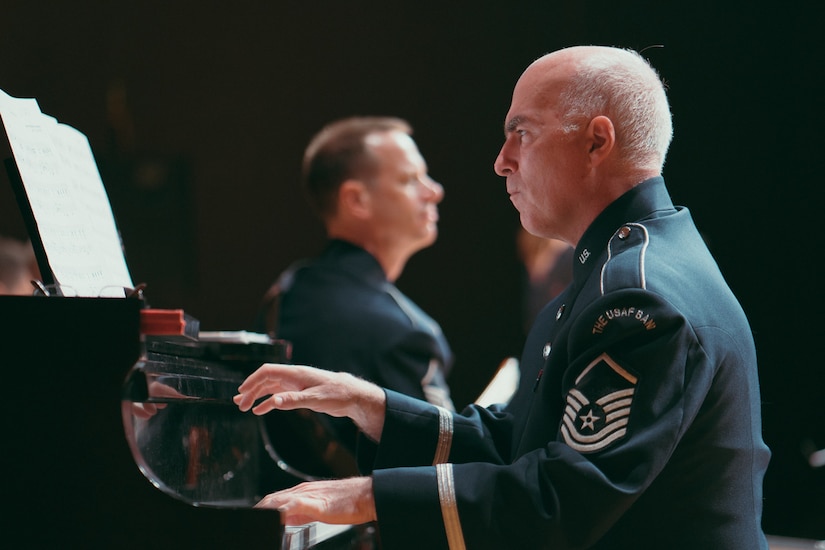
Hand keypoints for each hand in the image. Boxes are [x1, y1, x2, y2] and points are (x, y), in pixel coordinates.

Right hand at [233, 363, 385, 440]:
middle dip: (251, 390)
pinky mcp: (299, 392)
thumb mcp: (315, 399)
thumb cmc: (337, 394)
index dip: (252, 380)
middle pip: (266, 380)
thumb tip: (273, 401)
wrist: (352, 396)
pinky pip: (278, 396)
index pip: (268, 372)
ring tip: (243, 405)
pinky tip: (259, 410)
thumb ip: (294, 400)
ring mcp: (295, 384)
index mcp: (295, 374)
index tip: (241, 391)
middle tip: (239, 404)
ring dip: (256, 396)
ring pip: (270, 387)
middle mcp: (293, 377)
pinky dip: (268, 402)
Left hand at [255, 476, 376, 525]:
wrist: (366, 495)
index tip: (252, 519)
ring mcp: (308, 495)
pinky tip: (275, 519)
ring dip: (265, 511)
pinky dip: (280, 512)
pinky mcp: (315, 503)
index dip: (260, 509)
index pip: (273, 500)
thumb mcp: (319, 508)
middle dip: (258, 511)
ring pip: (278, 501)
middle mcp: (302, 491)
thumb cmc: (348, 502)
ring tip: (255, 520)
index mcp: (302, 492)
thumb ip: (302, 513)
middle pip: (271, 500)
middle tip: (248, 523)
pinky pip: (293, 506)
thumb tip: (285, 520)